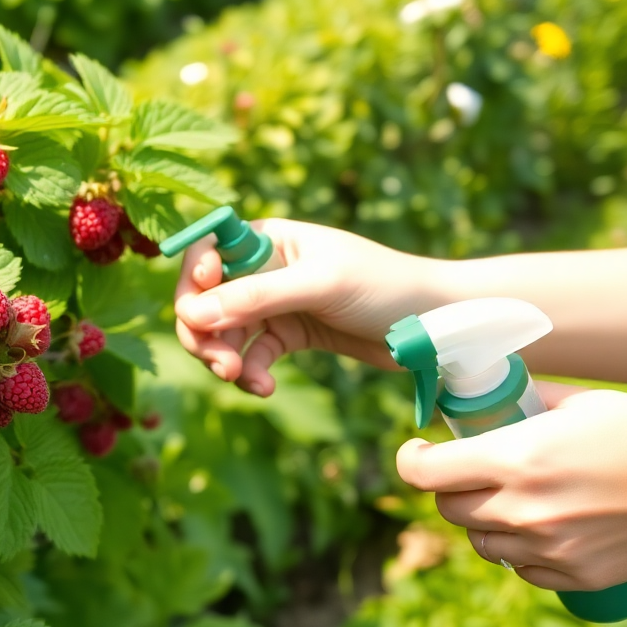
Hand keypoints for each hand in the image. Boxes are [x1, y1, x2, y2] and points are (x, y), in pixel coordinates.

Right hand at [174, 218, 442, 395]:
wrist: (434, 324)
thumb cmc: (384, 286)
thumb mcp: (319, 286)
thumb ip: (257, 297)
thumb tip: (194, 315)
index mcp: (268, 238)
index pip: (206, 250)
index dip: (192, 281)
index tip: (198, 310)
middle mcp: (263, 267)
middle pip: (205, 298)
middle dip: (204, 332)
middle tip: (218, 364)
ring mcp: (273, 303)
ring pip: (223, 332)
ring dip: (223, 358)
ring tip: (240, 380)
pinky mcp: (288, 335)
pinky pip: (250, 356)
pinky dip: (249, 374)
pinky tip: (264, 389)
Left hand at [397, 382, 626, 590]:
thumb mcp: (579, 403)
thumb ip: (525, 403)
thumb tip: (486, 395)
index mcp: (516, 459)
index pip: (426, 473)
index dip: (412, 461)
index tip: (418, 452)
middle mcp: (524, 509)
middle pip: (450, 509)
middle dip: (453, 488)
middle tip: (471, 472)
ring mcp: (549, 548)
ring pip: (481, 543)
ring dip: (485, 522)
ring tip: (513, 499)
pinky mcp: (576, 577)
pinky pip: (522, 569)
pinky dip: (523, 552)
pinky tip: (544, 528)